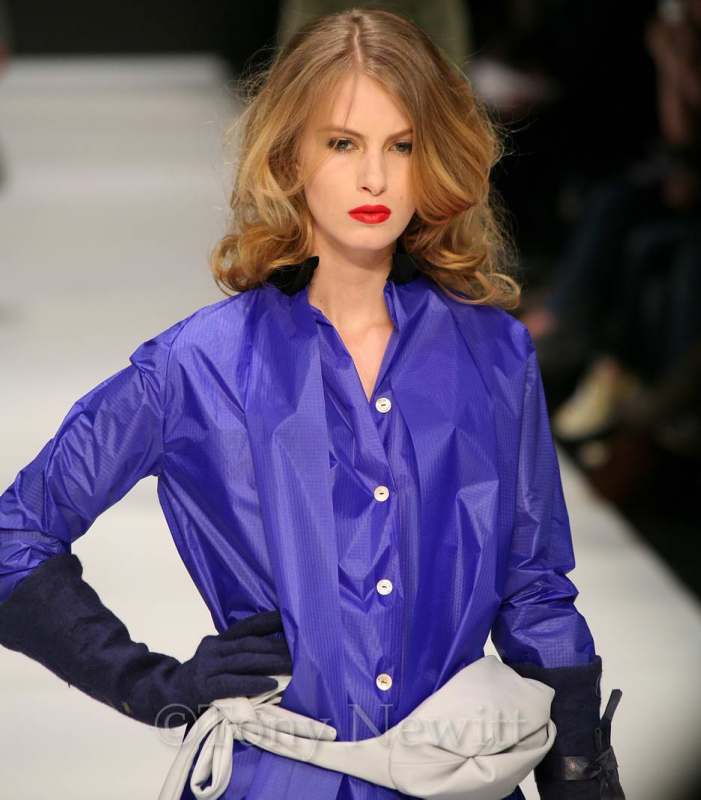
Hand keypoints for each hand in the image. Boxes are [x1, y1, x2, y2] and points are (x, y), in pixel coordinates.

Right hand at [176, 610, 292, 708]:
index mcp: (218, 641)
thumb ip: (237, 657)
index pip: (247, 626)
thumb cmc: (199, 683)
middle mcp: (212, 648)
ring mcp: (206, 666)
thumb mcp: (216, 664)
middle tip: (301, 650)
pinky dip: (253, 683)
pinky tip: (271, 684)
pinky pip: (232, 683)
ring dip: (271, 663)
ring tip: (293, 666)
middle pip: (249, 644)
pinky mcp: (203, 687)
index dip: (269, 620)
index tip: (290, 615)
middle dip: (277, 647)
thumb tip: (274, 656)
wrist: (165, 698)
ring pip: (243, 660)